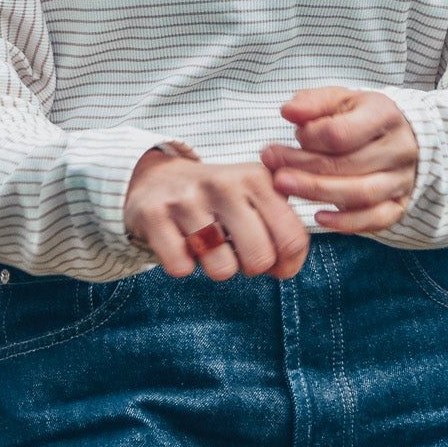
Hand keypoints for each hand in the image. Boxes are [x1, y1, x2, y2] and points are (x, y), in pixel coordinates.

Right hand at [123, 151, 309, 281]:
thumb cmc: (217, 199)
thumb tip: (286, 266)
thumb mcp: (255, 197)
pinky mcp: (154, 214)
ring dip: (214, 265)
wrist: (157, 178)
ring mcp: (187, 197)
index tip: (274, 262)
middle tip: (235, 248)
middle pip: (259, 258)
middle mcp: (223, 183)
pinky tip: (180, 241)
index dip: (287, 263)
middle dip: (249, 267)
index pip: (292, 238)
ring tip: (207, 242)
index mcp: (256, 178)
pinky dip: (181, 264)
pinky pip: (181, 267)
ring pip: (221, 268)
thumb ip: (283, 227)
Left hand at [261, 86, 418, 234]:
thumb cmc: (361, 117)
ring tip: (284, 185)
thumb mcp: (338, 99)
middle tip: (271, 164)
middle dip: (303, 167)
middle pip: (347, 165)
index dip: (311, 137)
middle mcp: (398, 149)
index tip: (293, 134)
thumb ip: (312, 102)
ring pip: (360, 194)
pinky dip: (346, 223)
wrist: (400, 137)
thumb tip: (288, 112)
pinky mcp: (400, 204)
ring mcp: (401, 179)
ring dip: (317, 193)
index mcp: (385, 115)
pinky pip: (375, 219)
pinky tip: (319, 217)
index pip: (342, 133)